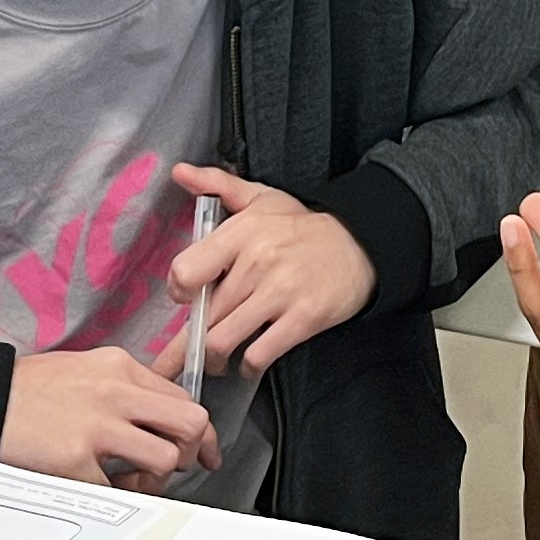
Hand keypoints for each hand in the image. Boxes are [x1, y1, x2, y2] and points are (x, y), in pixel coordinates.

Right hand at [0, 346, 220, 489]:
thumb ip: (127, 386)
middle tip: (179, 465)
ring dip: (158, 478)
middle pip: (191, 424)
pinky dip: (119, 496)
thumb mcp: (89, 367)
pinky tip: (106, 486)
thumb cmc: (33, 387)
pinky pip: (119, 489)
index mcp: (121, 367)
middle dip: (194, 451)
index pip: (185, 399)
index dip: (202, 431)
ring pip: (166, 458)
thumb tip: (162, 413)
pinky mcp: (76, 459)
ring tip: (137, 479)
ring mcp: (97, 427)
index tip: (204, 448)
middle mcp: (115, 393)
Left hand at [158, 165, 375, 379]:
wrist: (360, 244)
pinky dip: (247, 366)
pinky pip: (259, 355)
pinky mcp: (302, 319)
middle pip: (204, 315)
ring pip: (223, 341)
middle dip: (189, 341)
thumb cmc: (302, 226)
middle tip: (187, 351)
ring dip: (213, 359)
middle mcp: (257, 262)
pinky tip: (248, 362)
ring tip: (216, 360)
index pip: (186, 271)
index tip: (187, 298)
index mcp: (241, 232)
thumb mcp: (261, 198)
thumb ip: (217, 184)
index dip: (179, 291)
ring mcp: (280, 293)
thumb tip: (180, 173)